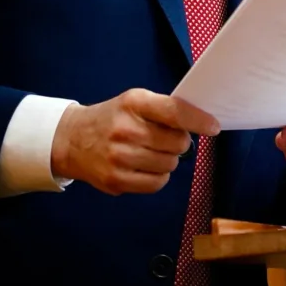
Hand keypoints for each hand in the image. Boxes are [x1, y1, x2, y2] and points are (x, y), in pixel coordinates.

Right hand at [51, 89, 218, 194]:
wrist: (72, 140)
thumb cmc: (113, 118)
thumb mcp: (135, 101)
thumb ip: (165, 109)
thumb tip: (201, 124)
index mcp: (133, 103)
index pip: (174, 112)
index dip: (198, 121)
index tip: (213, 127)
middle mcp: (125, 129)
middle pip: (178, 143)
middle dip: (178, 142)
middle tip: (164, 139)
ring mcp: (119, 157)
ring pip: (170, 164)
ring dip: (168, 160)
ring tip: (150, 151)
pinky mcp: (115, 180)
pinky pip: (157, 183)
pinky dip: (158, 176)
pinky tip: (145, 167)